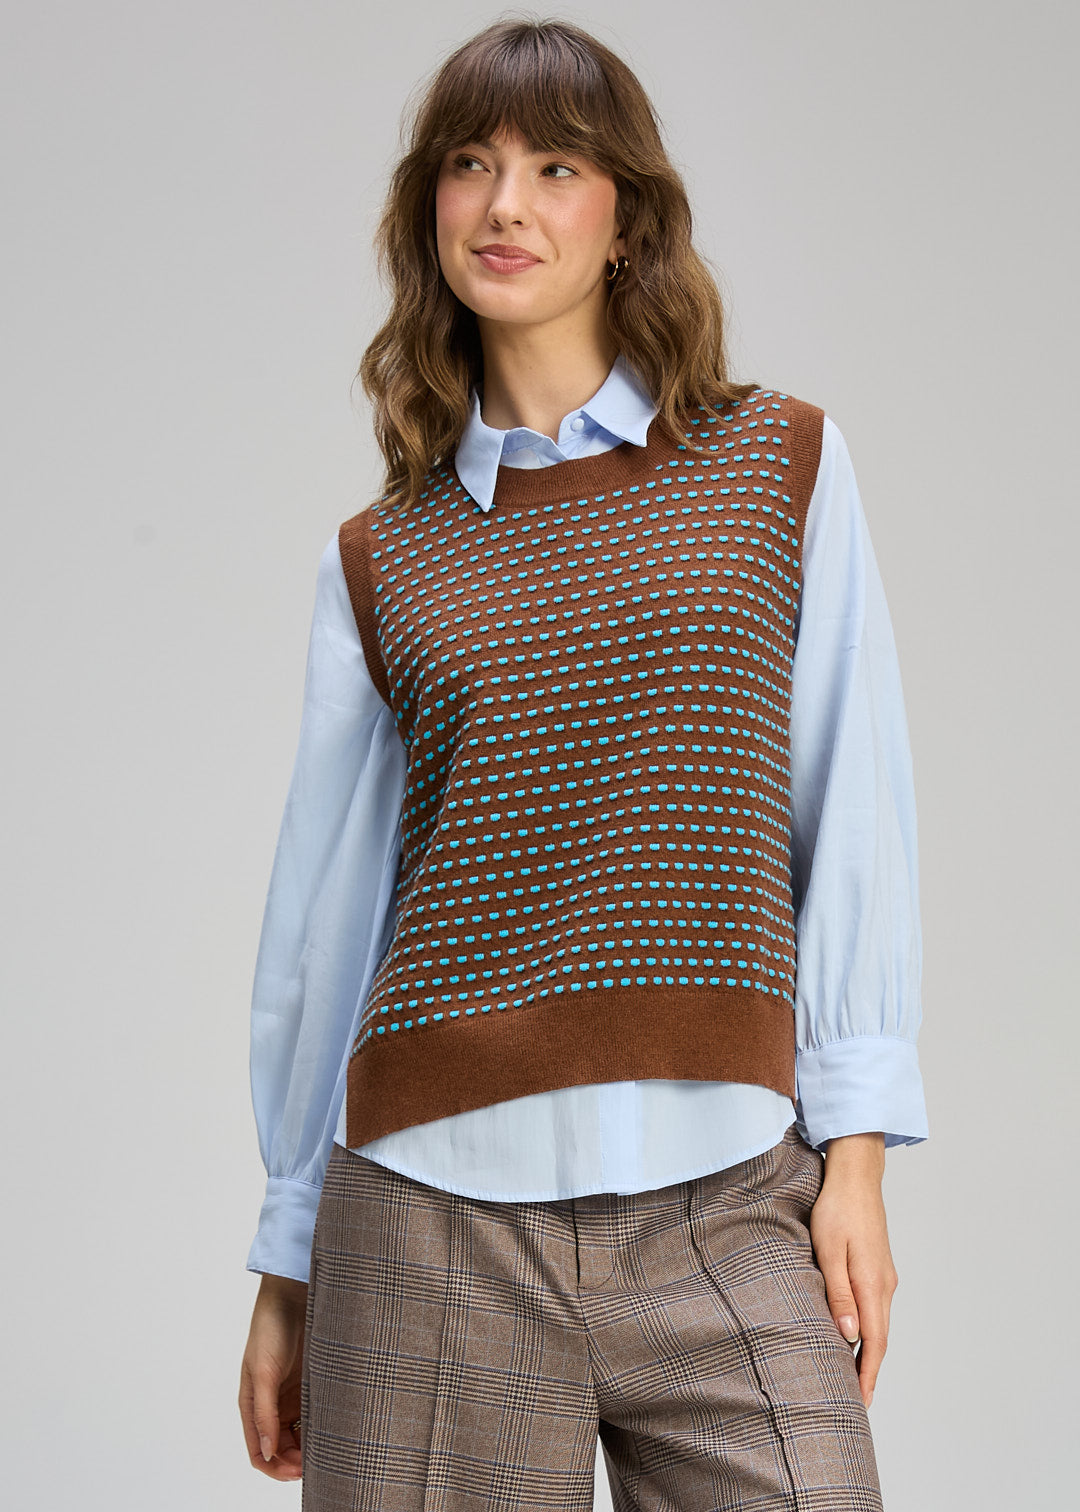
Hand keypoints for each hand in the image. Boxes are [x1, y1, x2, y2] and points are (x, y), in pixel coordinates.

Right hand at [238, 1273, 308, 1480]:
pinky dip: (322, 1427)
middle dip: (295, 1462)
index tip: (296, 1471)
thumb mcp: (263, 1372)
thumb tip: (267, 1451)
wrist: (294, 1294)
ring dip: (309, 1448)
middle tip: (316, 1464)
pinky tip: (334, 1431)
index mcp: (253, 1405)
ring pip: (300, 1436)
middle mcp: (273, 1406)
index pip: (259, 1452)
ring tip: (328, 1451)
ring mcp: (293, 1396)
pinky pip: (316, 1415)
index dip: (275, 1468)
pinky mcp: (312, 1384)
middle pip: (281, 1449)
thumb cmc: (270, 1328)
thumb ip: (264, 1412)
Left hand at [808, 1131, 897, 1410]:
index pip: (873, 1342)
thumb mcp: (828, 1251)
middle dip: (868, 1371)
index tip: (860, 1403)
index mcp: (872, 1284)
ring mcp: (884, 1276)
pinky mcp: (879, 1267)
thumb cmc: (836, 1210)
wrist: (856, 1176)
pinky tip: (854, 1335)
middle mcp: (884, 1285)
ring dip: (867, 1351)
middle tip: (856, 1402)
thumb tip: (848, 1334)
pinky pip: (875, 1307)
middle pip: (879, 1339)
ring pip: (878, 1324)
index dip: (866, 1375)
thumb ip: (838, 1292)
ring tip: (851, 1376)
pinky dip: (867, 1329)